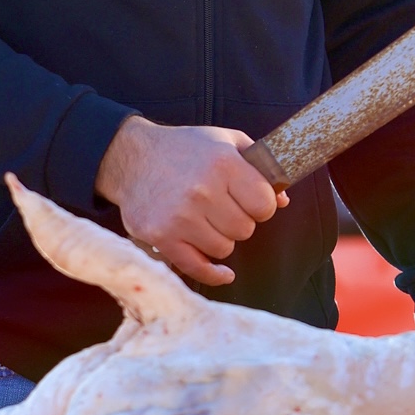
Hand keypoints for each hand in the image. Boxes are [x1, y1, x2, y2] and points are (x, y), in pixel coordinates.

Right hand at [94, 116, 287, 284]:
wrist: (132, 158)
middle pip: (245, 230)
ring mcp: (180, 217)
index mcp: (223, 164)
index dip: (261, 205)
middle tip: (223, 209)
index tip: (250, 201)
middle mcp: (202, 191)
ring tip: (206, 221)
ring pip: (223, 249)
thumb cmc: (184, 148)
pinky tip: (223, 272)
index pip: (264, 205)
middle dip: (239, 221)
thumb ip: (259, 165)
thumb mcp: (225, 141)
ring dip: (220, 239)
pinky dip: (213, 274)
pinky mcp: (162, 237)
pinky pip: (198, 269)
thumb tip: (283, 200)